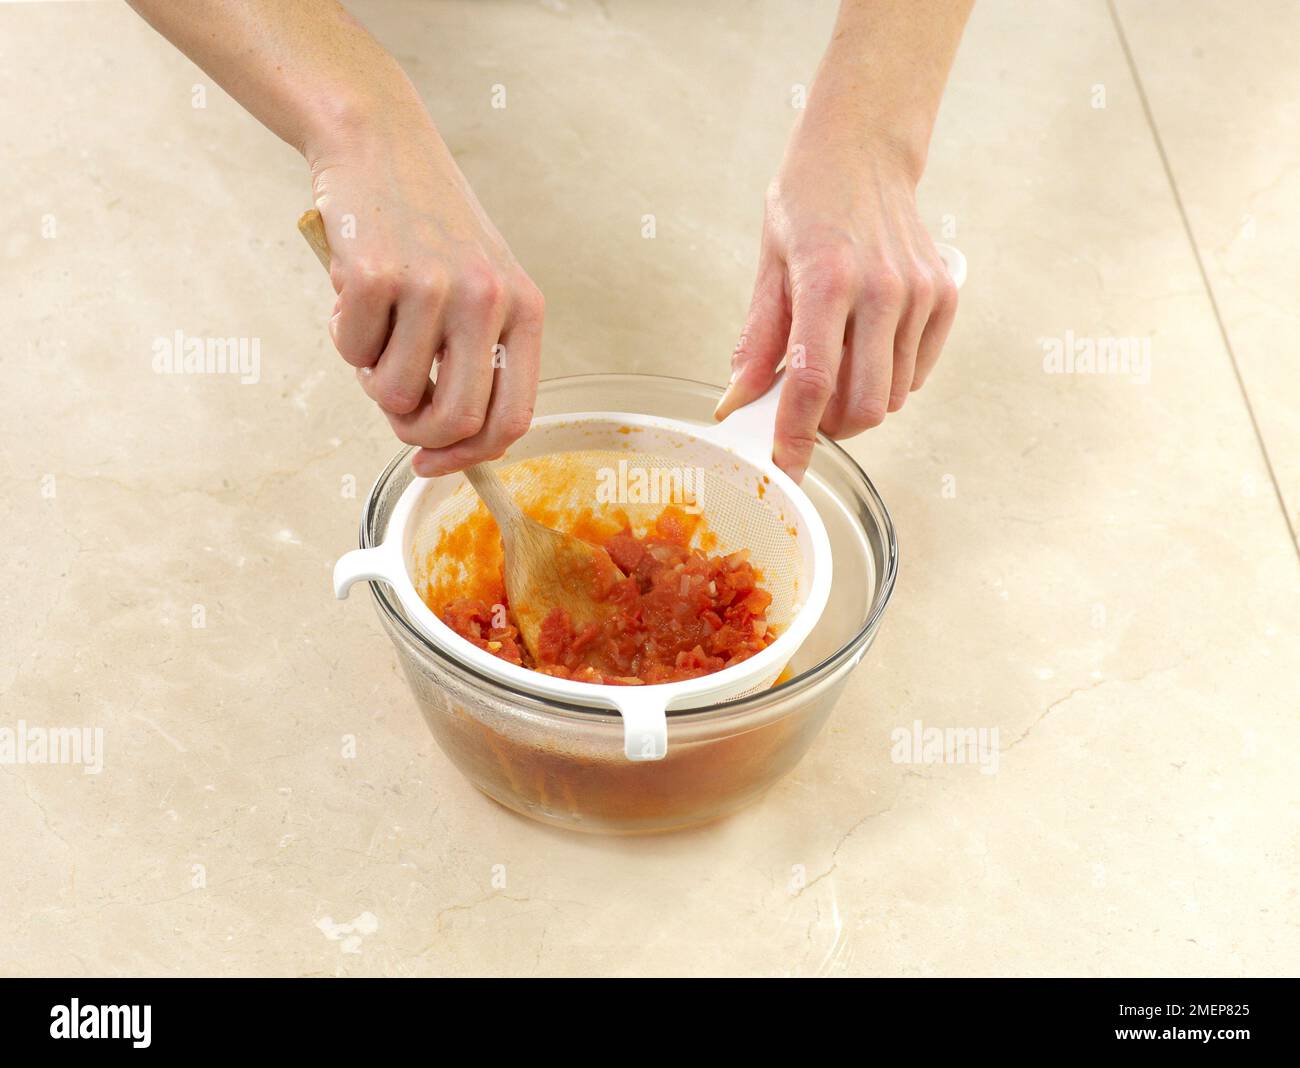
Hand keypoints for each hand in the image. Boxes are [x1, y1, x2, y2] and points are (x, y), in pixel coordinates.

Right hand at [309, 101, 542, 476]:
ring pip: (394, 393)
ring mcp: (434, 286)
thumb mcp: (481, 287)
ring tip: (374, 328)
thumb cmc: (427, 226)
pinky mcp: (377, 273)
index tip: (433, 462)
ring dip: (371, 376)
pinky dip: (344, 336)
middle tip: (394, 408)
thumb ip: (476, 358)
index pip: (512, 418)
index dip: (470, 455)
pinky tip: (352, 294)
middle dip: (414, 432)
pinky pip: (353, 351)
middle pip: (454, 420)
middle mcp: (489, 300)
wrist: (379, 142)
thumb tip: (448, 442)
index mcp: (525, 310)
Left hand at [714, 132, 957, 481]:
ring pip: (892, 397)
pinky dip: (889, 379)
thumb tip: (737, 403)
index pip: (812, 381)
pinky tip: (868, 346)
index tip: (784, 469)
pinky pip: (917, 374)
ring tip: (837, 364)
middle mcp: (881, 289)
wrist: (864, 150)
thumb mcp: (768, 265)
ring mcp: (920, 293)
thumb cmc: (808, 203)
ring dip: (859, 402)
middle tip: (806, 409)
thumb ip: (757, 340)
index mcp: (827, 279)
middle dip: (830, 426)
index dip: (795, 436)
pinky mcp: (945, 296)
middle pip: (862, 405)